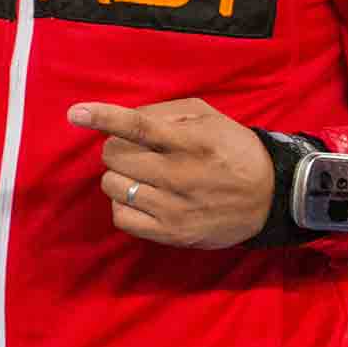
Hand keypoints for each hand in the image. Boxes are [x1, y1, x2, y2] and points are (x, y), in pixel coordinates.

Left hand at [69, 98, 275, 249]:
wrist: (272, 196)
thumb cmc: (233, 150)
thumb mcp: (208, 118)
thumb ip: (163, 113)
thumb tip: (122, 118)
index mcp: (191, 142)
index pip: (139, 127)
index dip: (104, 118)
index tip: (75, 113)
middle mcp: (181, 175)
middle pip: (114, 156)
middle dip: (117, 149)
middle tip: (136, 152)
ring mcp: (175, 208)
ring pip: (112, 186)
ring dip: (120, 176)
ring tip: (144, 176)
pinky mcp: (172, 234)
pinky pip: (121, 217)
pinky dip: (124, 205)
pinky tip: (143, 198)